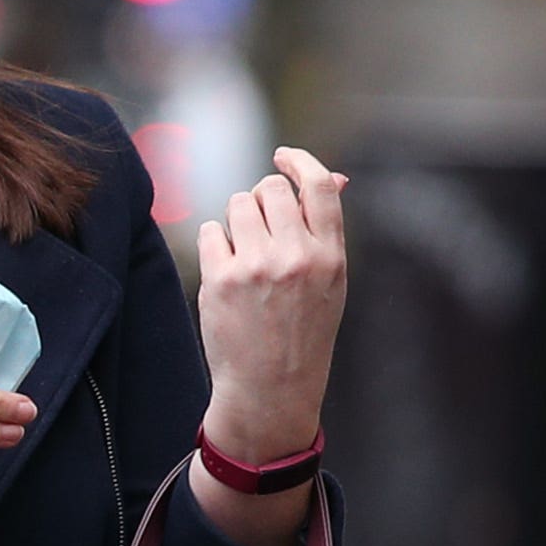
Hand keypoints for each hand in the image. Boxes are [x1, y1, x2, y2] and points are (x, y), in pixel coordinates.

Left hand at [195, 146, 346, 461]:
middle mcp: (296, 256)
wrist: (271, 389)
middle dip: (262, 199)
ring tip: (246, 258)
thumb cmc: (302, 332)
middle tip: (260, 230)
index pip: (319, 185)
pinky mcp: (220, 279)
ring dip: (237, 222)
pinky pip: (211, 231)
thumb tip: (335, 177)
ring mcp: (256, 267)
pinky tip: (227, 275)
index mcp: (330, 256)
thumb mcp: (331, 282)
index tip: (282, 157)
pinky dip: (216, 246)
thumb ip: (326, 230)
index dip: (299, 161)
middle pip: (271, 188)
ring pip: (237, 204)